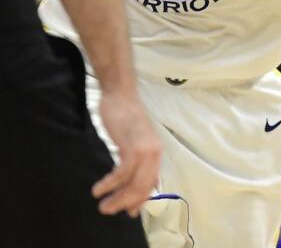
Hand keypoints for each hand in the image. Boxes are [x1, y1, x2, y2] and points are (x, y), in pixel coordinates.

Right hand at [93, 89, 161, 215]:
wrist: (121, 95)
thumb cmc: (124, 117)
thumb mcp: (134, 140)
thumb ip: (136, 158)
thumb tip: (133, 178)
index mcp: (156, 153)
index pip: (151, 183)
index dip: (141, 199)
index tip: (130, 212)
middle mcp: (155, 153)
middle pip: (144, 187)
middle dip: (127, 203)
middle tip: (109, 210)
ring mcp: (145, 149)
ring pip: (134, 183)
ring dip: (117, 197)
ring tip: (102, 205)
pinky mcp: (133, 145)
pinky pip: (122, 172)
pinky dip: (110, 184)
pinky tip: (99, 188)